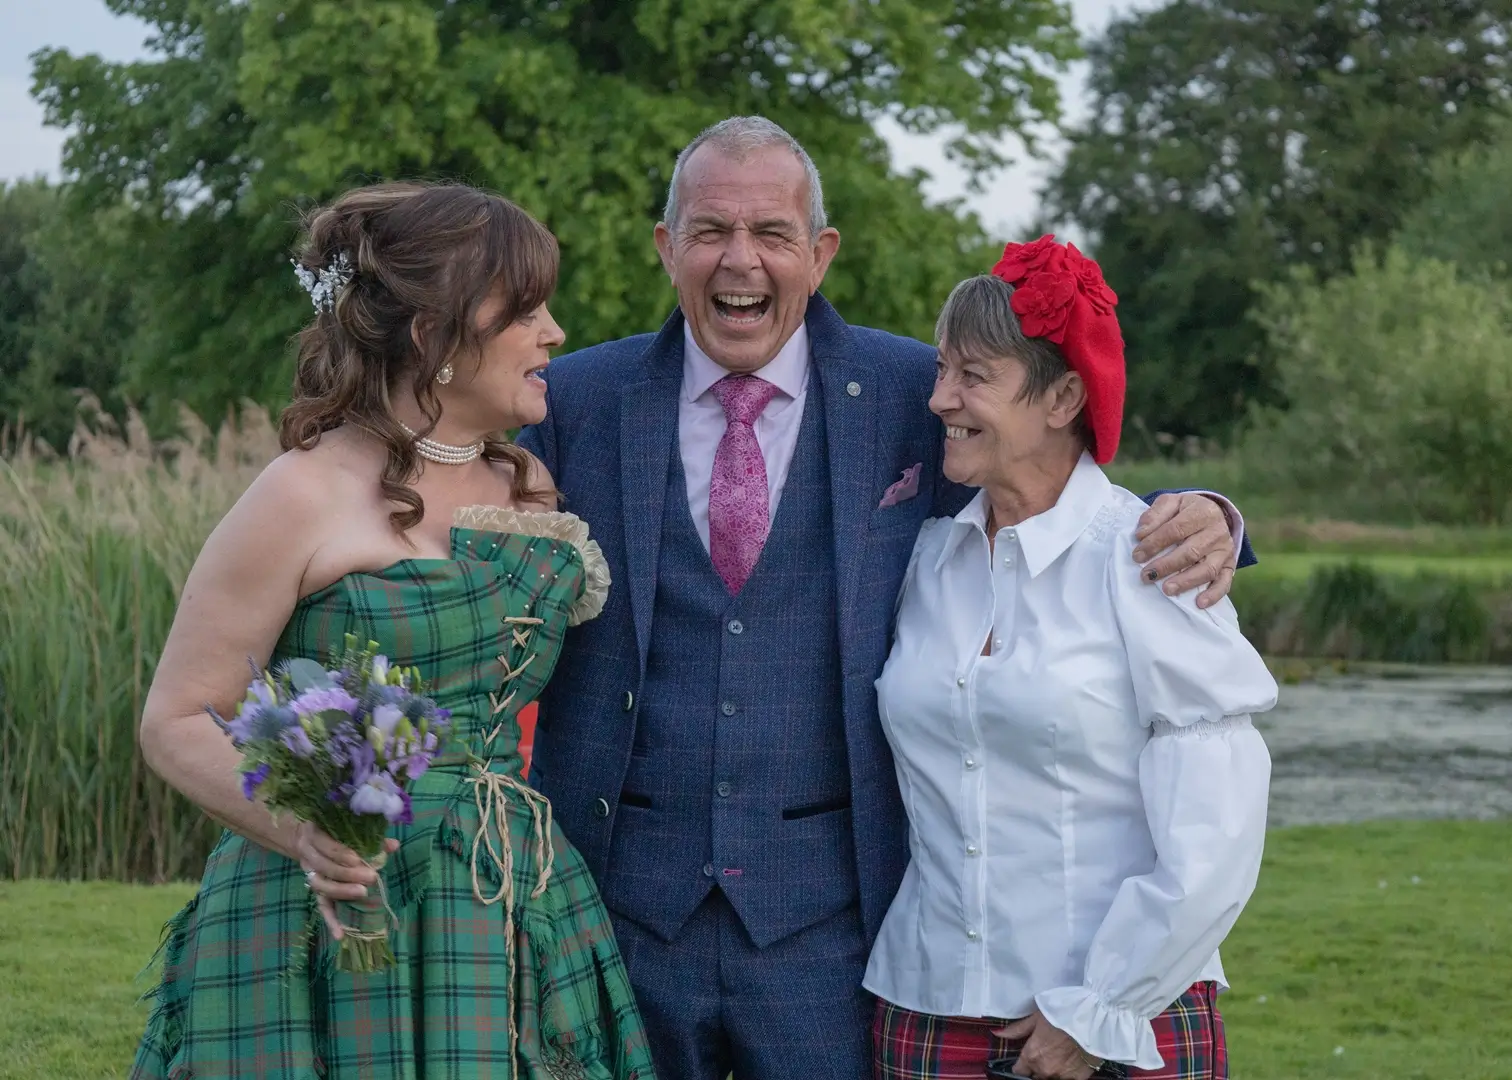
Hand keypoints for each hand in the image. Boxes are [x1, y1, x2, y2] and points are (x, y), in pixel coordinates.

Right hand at [293, 822, 398, 938]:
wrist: (306, 840)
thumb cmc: (336, 834)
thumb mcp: (349, 831)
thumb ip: (372, 838)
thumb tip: (394, 845)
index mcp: (316, 835)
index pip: (328, 846)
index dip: (342, 854)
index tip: (359, 860)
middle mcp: (309, 857)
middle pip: (326, 868)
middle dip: (348, 875)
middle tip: (371, 877)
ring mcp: (310, 876)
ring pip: (322, 888)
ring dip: (342, 892)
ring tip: (363, 893)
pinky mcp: (315, 892)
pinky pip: (322, 908)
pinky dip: (331, 922)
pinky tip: (340, 935)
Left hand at [996, 1009, 1097, 1079]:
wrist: (1093, 1018)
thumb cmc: (1062, 1014)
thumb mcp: (1036, 1018)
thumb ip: (1016, 1030)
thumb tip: (997, 1034)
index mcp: (1032, 1056)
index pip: (1018, 1071)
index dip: (1021, 1065)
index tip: (1026, 1059)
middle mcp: (1044, 1070)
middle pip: (1035, 1076)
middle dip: (1036, 1068)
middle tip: (1045, 1054)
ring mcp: (1062, 1077)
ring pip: (1050, 1079)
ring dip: (1051, 1072)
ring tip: (1058, 1058)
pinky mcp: (1078, 1079)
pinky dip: (1066, 1075)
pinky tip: (1069, 1064)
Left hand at [1132, 493, 1235, 608]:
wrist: (1211, 514)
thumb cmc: (1185, 511)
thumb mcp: (1170, 502)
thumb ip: (1155, 514)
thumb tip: (1141, 534)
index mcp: (1202, 512)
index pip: (1176, 529)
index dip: (1155, 543)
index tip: (1137, 556)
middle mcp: (1217, 531)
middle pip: (1191, 551)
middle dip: (1167, 565)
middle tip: (1147, 576)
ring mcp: (1225, 550)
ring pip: (1208, 569)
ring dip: (1186, 581)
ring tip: (1166, 590)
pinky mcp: (1229, 565)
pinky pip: (1224, 582)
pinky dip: (1213, 594)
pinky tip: (1199, 603)